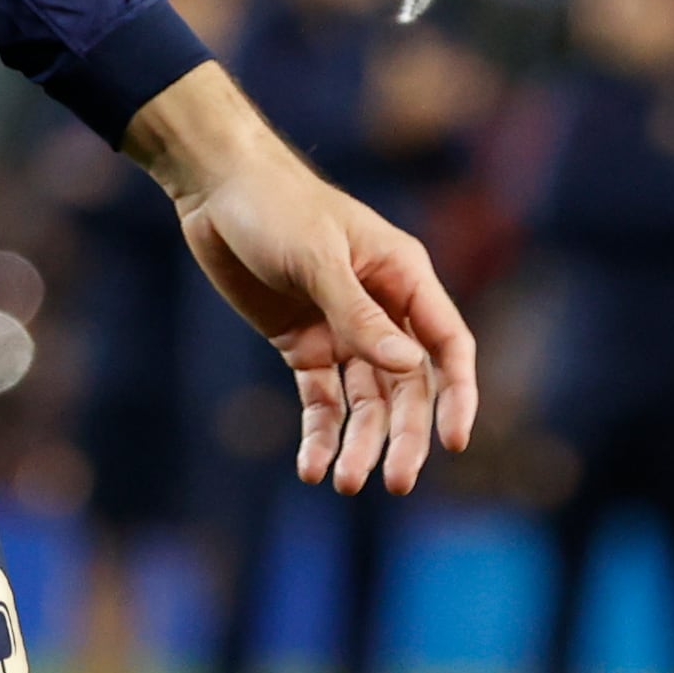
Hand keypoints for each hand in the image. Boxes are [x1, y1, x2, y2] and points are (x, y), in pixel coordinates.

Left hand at [126, 62, 476, 494]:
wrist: (215, 189)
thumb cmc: (275, 205)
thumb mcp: (316, 257)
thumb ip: (358, 313)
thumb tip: (410, 366)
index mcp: (403, 277)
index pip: (447, 344)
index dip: (458, 394)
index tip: (454, 441)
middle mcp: (381, 308)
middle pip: (408, 386)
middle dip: (405, 435)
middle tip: (396, 483)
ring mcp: (342, 329)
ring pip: (366, 401)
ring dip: (360, 443)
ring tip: (344, 483)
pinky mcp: (304, 345)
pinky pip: (322, 399)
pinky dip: (320, 434)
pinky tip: (312, 468)